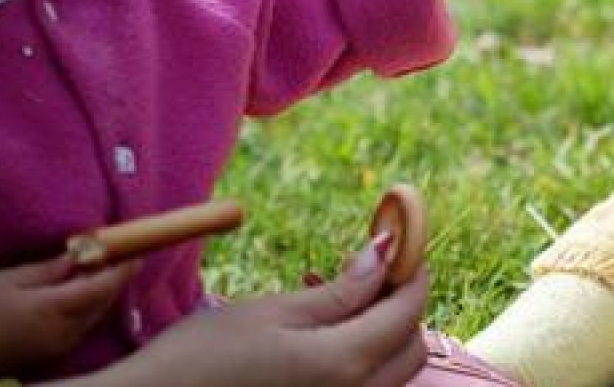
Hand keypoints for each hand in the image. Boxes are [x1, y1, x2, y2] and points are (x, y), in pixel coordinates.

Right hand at [0, 253, 138, 377]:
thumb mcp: (11, 279)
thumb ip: (49, 270)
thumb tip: (80, 256)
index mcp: (51, 309)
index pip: (98, 288)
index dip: (120, 271)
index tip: (135, 253)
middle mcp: (62, 332)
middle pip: (102, 303)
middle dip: (116, 280)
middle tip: (124, 257)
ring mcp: (60, 347)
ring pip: (95, 317)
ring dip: (104, 294)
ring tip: (106, 271)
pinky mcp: (54, 355)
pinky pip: (83, 327)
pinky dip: (91, 308)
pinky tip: (85, 294)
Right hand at [47, 245, 429, 386]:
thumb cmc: (202, 358)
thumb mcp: (272, 312)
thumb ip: (341, 291)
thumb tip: (387, 254)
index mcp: (343, 364)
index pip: (408, 312)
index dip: (412, 271)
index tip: (400, 241)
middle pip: (410, 348)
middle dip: (401, 304)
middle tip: (365, 267)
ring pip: (391, 373)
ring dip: (378, 332)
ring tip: (330, 295)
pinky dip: (356, 359)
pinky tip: (317, 336)